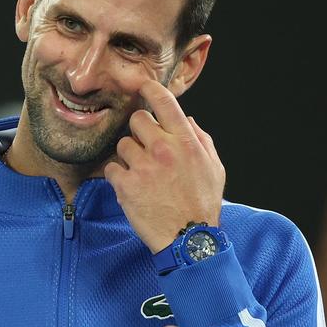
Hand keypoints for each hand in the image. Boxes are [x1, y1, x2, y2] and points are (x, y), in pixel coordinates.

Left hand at [105, 80, 225, 252]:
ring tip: (142, 174)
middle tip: (146, 148)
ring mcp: (142, 166)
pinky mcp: (125, 185)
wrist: (188, 240)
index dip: (150, 88)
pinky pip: (111, 168)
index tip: (142, 86)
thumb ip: (201, 140)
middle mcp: (163, 149)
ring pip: (123, 144)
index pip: (164, 101)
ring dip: (129, 156)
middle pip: (137, 119)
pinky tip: (132, 186)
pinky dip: (118, 176)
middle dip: (140, 131)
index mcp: (186, 142)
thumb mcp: (214, 168)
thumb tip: (187, 120)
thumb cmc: (203, 204)